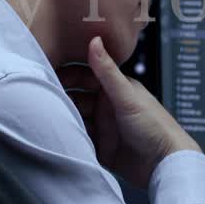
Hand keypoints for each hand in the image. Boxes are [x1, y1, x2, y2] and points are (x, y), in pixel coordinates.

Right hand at [58, 36, 200, 188]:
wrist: (165, 165)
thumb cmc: (154, 125)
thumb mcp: (127, 95)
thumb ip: (107, 70)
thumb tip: (95, 38)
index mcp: (113, 89)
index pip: (83, 77)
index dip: (65, 76)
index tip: (44, 76)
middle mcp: (106, 106)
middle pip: (75, 99)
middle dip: (60, 99)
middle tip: (39, 100)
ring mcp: (102, 127)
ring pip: (75, 119)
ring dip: (63, 119)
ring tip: (43, 119)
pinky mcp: (100, 148)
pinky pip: (79, 140)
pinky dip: (69, 138)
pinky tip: (56, 137)